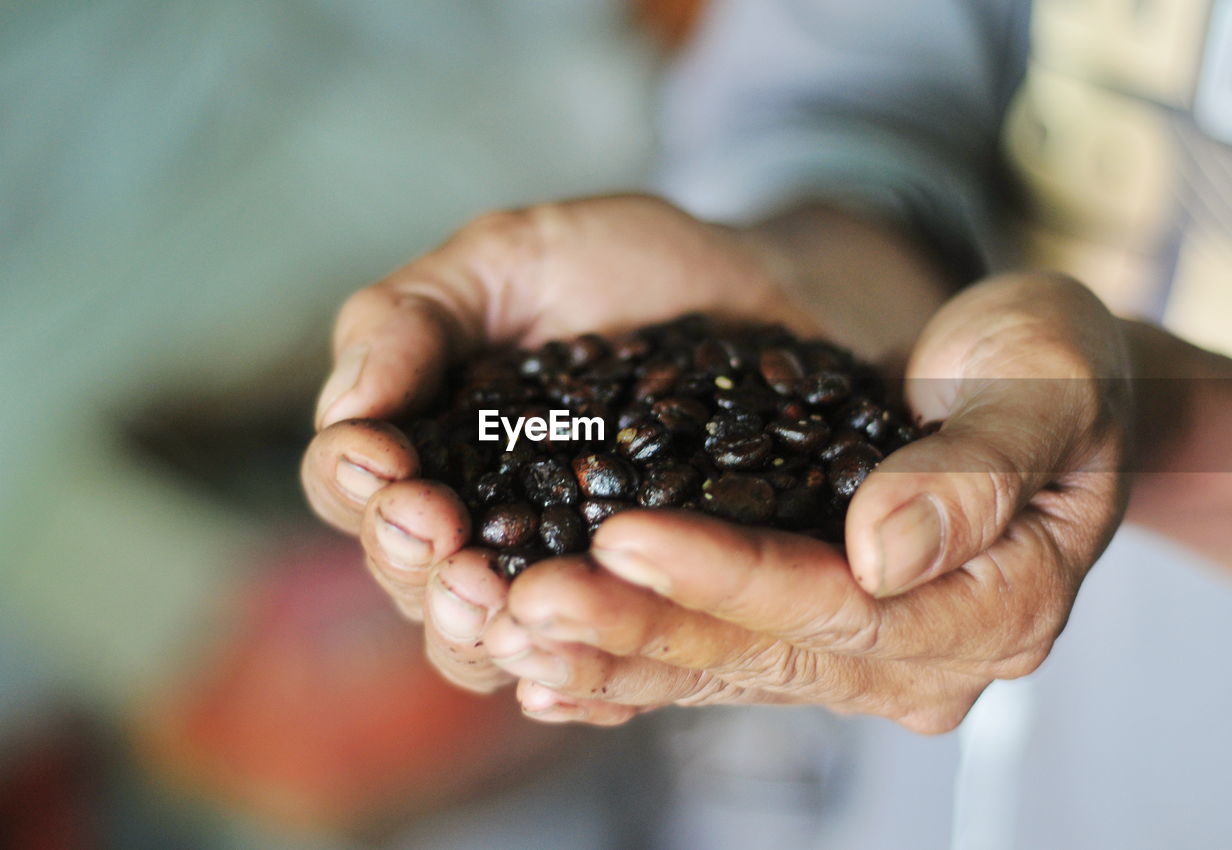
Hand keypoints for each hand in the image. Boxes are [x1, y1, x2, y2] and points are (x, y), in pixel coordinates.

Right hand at [301, 195, 823, 691]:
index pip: (356, 488)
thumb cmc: (621, 265)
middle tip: (444, 543)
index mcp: (429, 445)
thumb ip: (414, 316)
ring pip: (490, 637)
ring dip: (479, 634)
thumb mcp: (509, 257)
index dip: (355, 485)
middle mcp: (482, 521)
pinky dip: (580, 677)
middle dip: (413, 568)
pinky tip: (570, 678)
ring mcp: (562, 569)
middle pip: (413, 579)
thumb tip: (345, 408)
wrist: (753, 289)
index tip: (381, 462)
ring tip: (502, 608)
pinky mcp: (643, 600)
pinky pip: (602, 656)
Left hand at [488, 273, 1131, 730]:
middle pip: (761, 653)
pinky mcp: (811, 634)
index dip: (728, 576)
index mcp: (994, 605)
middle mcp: (921, 655)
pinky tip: (545, 667)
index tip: (624, 533)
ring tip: (505, 630)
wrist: (1041, 381)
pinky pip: (712, 662)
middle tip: (522, 600)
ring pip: (720, 669)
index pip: (840, 605)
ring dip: (611, 652)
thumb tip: (882, 550)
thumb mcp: (1047, 383)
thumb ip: (979, 469)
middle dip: (639, 625)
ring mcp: (864, 656)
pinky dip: (628, 663)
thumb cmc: (1054, 366)